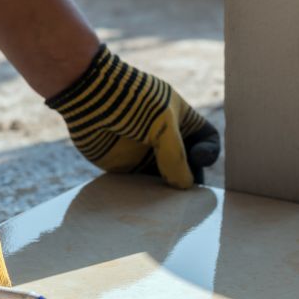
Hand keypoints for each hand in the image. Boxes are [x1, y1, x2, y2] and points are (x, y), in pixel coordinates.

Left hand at [47, 44, 220, 187]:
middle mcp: (166, 138)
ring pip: (167, 179)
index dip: (208, 152)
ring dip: (170, 192)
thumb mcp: (163, 123)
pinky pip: (144, 185)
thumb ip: (176, 155)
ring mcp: (147, 153)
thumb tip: (184, 185)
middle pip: (188, 165)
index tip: (199, 158)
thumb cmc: (131, 101)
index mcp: (181, 119)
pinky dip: (149, 195)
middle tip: (186, 190)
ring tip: (170, 201)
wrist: (89, 97)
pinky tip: (150, 198)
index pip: (206, 140)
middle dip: (190, 179)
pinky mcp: (127, 167)